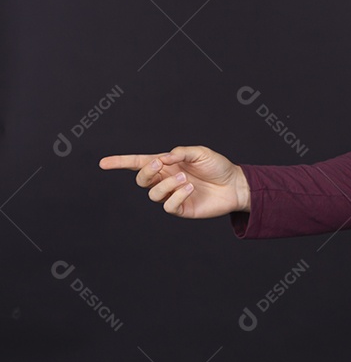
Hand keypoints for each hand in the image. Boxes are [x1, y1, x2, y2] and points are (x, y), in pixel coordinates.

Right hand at [99, 145, 250, 217]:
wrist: (235, 185)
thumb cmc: (218, 166)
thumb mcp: (200, 153)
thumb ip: (180, 153)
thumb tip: (163, 158)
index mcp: (167, 164)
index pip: (139, 163)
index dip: (121, 163)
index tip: (103, 163)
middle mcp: (166, 180)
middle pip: (141, 179)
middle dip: (146, 171)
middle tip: (160, 164)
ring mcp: (172, 195)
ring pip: (153, 193)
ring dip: (166, 184)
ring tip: (185, 179)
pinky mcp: (181, 208)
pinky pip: (168, 205)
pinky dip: (176, 195)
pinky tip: (189, 189)